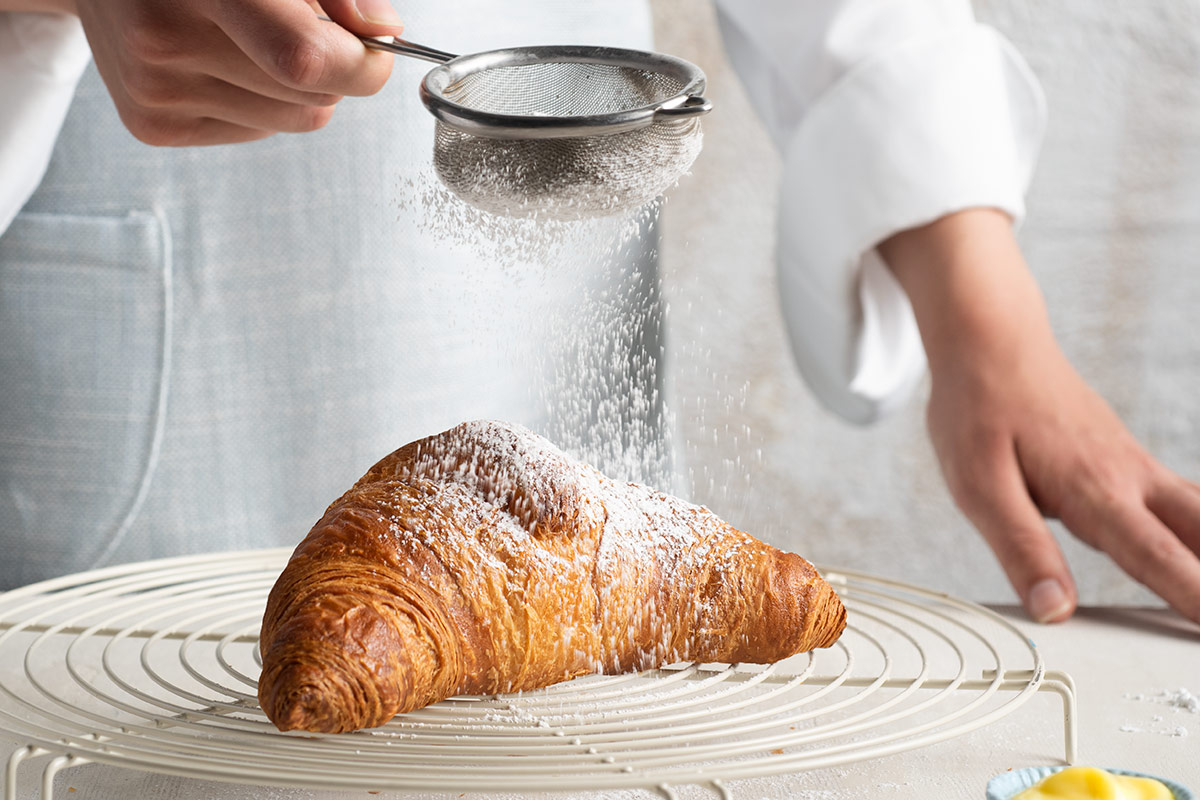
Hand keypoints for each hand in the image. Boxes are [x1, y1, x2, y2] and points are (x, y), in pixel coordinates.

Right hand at [66, 0, 402, 144]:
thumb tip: (383, 31)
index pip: (307, 58)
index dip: (360, 64)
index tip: (373, 49)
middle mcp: (166, 38)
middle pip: (312, 96)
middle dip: (333, 69)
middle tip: (303, 28)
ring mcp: (154, 89)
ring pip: (294, 121)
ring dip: (299, 89)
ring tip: (256, 42)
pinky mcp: (151, 125)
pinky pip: (258, 133)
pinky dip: (261, 103)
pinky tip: (223, 62)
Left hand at [880, 209, 1199, 624]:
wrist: (989, 340)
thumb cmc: (978, 409)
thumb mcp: (978, 486)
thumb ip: (1021, 549)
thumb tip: (1056, 611)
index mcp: (1096, 493)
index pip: (1160, 560)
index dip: (1198, 603)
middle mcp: (1130, 479)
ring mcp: (1135, 466)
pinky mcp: (1126, 460)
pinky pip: (1185, 500)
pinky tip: (1198, 547)